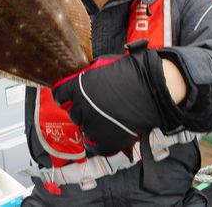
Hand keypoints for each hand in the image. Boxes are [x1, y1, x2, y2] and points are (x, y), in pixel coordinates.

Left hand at [51, 48, 183, 155]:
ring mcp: (92, 125)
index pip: (59, 96)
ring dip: (92, 126)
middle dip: (83, 111)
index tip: (70, 99)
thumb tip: (80, 80)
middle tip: (97, 108)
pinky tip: (109, 133)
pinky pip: (95, 146)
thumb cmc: (131, 73)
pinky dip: (100, 142)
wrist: (152, 88)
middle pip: (73, 114)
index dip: (66, 97)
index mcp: (77, 87)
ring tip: (107, 120)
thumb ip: (87, 77)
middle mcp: (80, 107)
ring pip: (84, 130)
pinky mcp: (104, 141)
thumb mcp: (101, 67)